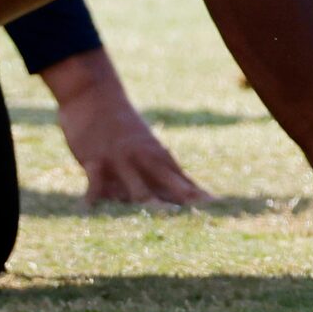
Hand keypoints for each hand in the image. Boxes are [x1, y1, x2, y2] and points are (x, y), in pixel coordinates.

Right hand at [46, 48, 212, 208]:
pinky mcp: (95, 161)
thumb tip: (188, 194)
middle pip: (170, 184)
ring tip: (161, 217)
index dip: (201, 198)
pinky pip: (95, 184)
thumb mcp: (146, 144)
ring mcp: (121, 161)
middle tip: (203, 216)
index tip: (220, 209)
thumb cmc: (121, 125)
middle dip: (186, 200)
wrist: (93, 94)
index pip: (185, 182)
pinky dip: (94, 198)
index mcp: (159, 158)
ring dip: (149, 203)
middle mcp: (144, 160)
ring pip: (138, 188)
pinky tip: (91, 211)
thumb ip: (162, 171)